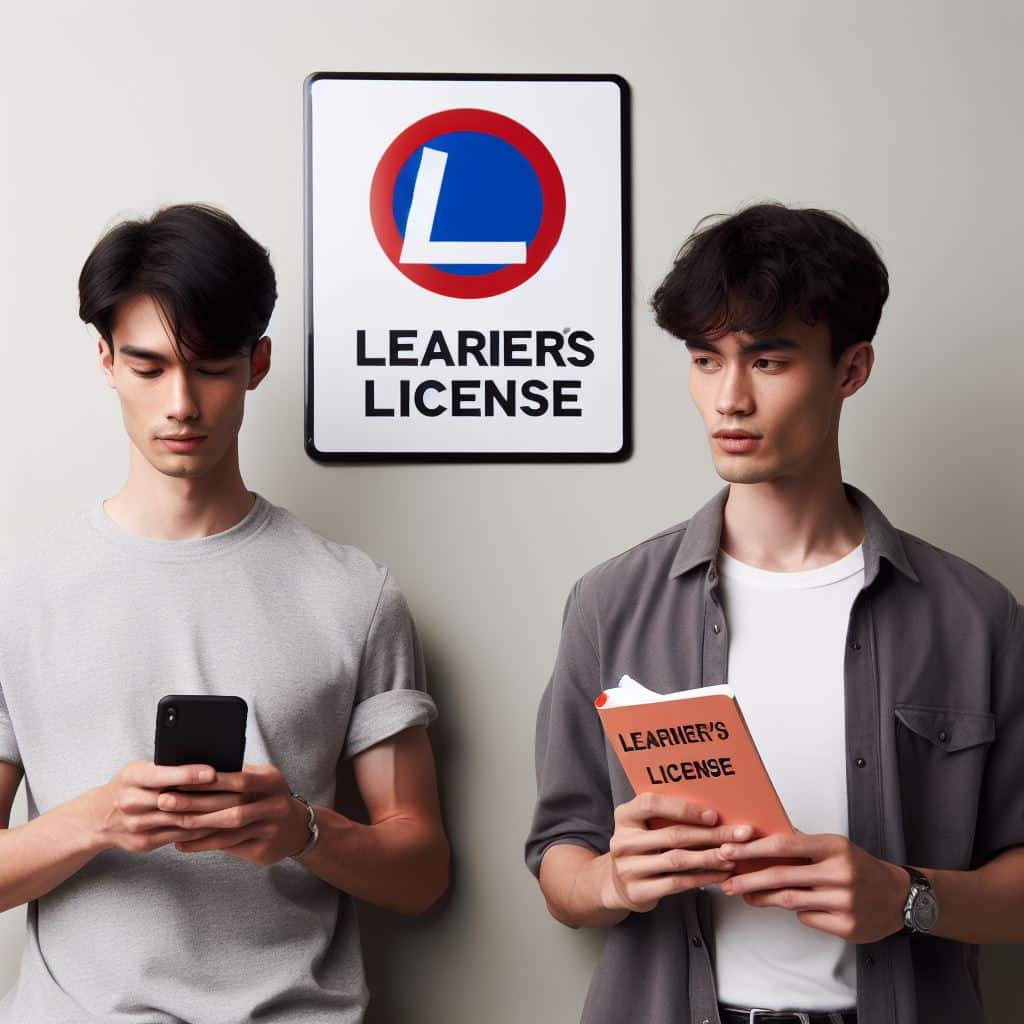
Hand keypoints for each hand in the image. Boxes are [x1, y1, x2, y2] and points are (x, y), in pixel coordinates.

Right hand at [83, 761, 234, 853]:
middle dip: (207, 797)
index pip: (161, 775)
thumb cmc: (128, 785)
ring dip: (209, 815)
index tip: (212, 772)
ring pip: (180, 821)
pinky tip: (219, 824)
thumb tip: (204, 760)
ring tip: (234, 808)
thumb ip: (165, 767)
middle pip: (174, 801)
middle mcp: (130, 802)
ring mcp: (136, 825)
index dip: (188, 774)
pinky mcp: (144, 843)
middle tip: (236, 792)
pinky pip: (179, 837)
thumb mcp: (139, 769)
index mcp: (131, 777)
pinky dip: (201, 830)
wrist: (98, 818)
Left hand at [169, 763, 311, 865]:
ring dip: (198, 826)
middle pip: (232, 804)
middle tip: (166, 801)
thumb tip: (194, 771)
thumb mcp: (261, 780)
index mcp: (272, 781)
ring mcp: (271, 828)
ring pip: (230, 828)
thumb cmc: (268, 798)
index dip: (209, 781)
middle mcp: (275, 804)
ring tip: (172, 823)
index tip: (180, 779)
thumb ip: (236, 776)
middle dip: (196, 803)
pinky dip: (204, 844)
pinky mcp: (264, 849)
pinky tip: (183, 843)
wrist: (297, 829)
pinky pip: (229, 846)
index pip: (239, 779)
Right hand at [601, 792, 754, 913]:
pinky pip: (678, 883)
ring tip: (733, 855)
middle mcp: (623, 841)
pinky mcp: (639, 891)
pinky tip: (720, 874)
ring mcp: (628, 868)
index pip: (651, 804)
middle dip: (711, 835)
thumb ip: (666, 816)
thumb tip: (713, 812)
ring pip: (678, 860)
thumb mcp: (643, 826)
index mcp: (624, 816)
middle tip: (739, 836)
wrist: (616, 883)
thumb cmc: (640, 848)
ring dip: (710, 857)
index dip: (683, 809)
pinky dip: (703, 878)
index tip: (713, 815)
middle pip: (672, 835)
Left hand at [716, 831, 908, 941]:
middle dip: (749, 879)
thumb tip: (761, 835)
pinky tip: (789, 906)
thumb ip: (801, 843)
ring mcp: (844, 902)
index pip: (785, 844)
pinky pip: (807, 917)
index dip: (753, 848)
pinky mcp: (847, 926)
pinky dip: (796, 911)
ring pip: (790, 899)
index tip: (730, 851)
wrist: (900, 897)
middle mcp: (840, 873)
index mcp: (834, 847)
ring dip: (763, 897)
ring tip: (745, 894)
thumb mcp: (834, 846)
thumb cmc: (860, 867)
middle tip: (727, 882)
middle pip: (782, 876)